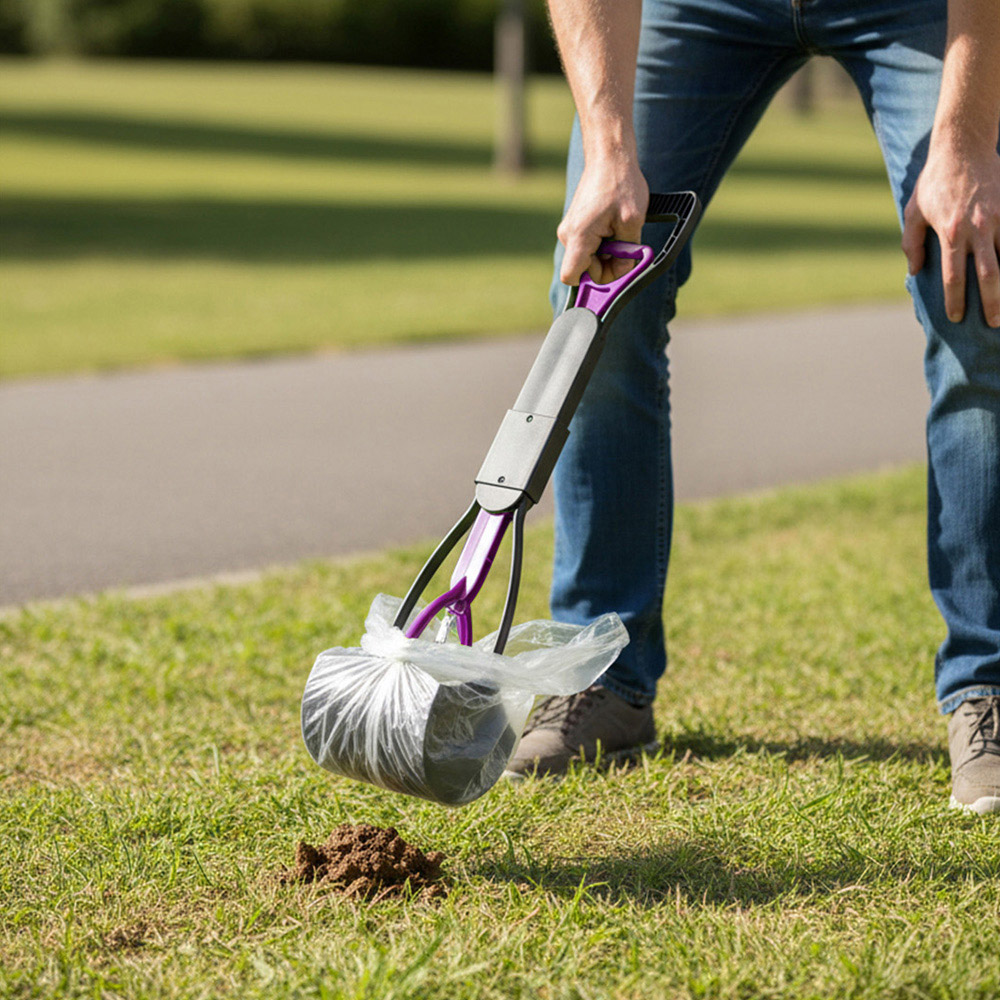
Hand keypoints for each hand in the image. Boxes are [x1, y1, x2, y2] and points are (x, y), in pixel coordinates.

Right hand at [557, 154, 648, 285]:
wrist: (609, 156)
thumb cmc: (620, 184)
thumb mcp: (632, 220)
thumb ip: (628, 251)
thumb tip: (626, 268)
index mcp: (578, 236)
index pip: (571, 277)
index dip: (595, 280)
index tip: (615, 265)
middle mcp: (568, 235)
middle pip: (584, 269)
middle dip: (608, 264)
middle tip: (628, 246)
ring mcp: (570, 229)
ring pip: (588, 257)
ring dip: (608, 252)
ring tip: (623, 230)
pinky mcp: (576, 224)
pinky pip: (588, 245)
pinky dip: (604, 242)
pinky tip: (615, 225)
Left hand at [902, 142, 999, 327]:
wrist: (964, 146)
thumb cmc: (934, 181)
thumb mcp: (913, 212)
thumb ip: (911, 244)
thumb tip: (915, 272)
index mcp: (950, 233)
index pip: (954, 277)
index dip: (955, 300)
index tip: (955, 318)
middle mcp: (978, 228)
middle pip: (990, 275)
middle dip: (992, 303)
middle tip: (993, 323)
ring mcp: (999, 218)